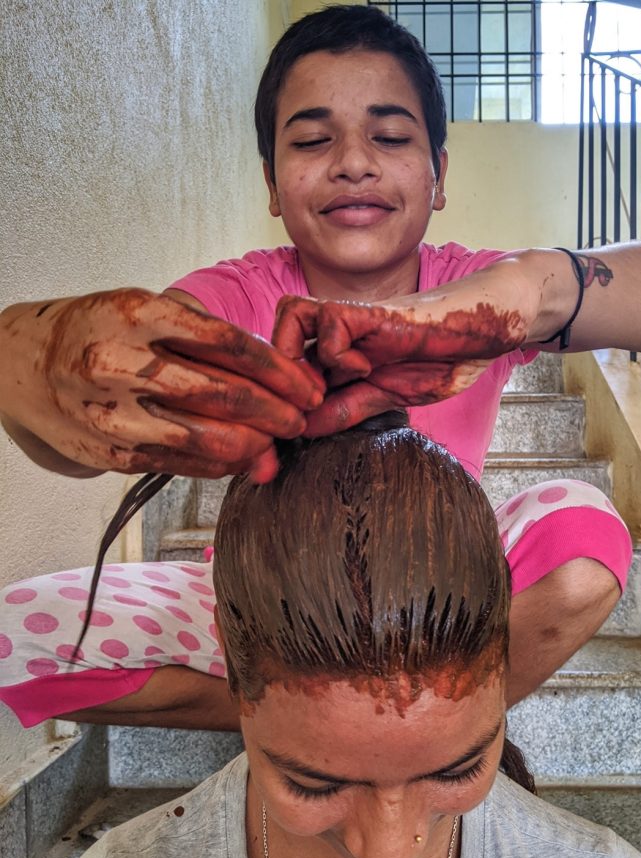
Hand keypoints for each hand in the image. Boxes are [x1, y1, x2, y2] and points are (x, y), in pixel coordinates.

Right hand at [0, 289, 323, 479]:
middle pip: (226, 395)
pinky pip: (182, 462)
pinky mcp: (112, 452)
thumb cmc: (98, 330)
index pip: (231, 344)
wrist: (22, 365)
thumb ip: (203, 334)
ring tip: (275, 442)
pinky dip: (220, 463)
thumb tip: (270, 373)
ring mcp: (116, 413)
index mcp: (140, 314)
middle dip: (277, 412)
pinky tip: (240, 456)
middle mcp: (125, 363)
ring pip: (208, 438)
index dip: (279, 370)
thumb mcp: (144, 307)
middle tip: (301, 419)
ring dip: (255, 444)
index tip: (307, 385)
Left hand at [271, 288, 529, 434]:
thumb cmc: (441, 360)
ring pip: (288, 317)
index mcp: (336, 355)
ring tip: (320, 390)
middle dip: (275, 383)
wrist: (480, 334)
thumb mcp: (388, 397)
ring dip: (296, 357)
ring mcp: (351, 319)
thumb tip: (305, 431)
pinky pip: (328, 322)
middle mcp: (336, 334)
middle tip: (296, 417)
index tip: (287, 436)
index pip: (284, 367)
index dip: (277, 398)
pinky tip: (364, 368)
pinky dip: (337, 352)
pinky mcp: (370, 311)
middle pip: (274, 340)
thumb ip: (349, 409)